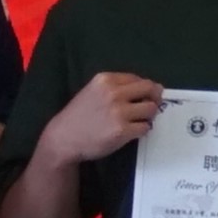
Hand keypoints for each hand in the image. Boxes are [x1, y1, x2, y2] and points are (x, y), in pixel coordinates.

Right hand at [39, 73, 164, 166]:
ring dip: (149, 115)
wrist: (63, 138)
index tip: (143, 97)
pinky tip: (132, 131)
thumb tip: (146, 88)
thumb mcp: (93, 91)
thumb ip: (115, 87)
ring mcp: (119, 112)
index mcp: (106, 79)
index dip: (145, 89)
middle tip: (150, 106)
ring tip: (138, 120)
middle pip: (150, 89)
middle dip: (154, 98)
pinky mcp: (122, 130)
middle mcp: (114, 93)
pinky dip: (143, 129)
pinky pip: (145, 127)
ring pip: (151, 109)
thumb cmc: (79, 115)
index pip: (138, 79)